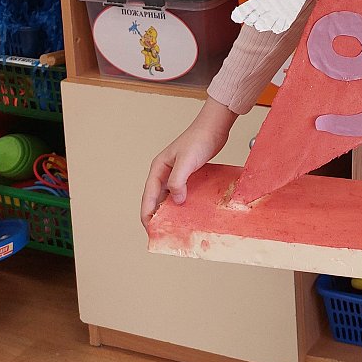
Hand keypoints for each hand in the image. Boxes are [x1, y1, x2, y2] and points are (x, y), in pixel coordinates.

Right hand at [140, 97, 236, 226]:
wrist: (214, 127)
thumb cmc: (199, 139)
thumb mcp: (186, 161)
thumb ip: (178, 180)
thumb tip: (175, 201)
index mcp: (158, 169)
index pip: (148, 197)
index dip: (147, 215)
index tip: (151, 231)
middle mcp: (164, 173)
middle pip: (156, 200)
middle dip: (157, 217)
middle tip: (163, 234)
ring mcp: (175, 174)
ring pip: (168, 198)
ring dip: (170, 211)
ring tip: (175, 227)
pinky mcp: (187, 175)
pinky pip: (181, 193)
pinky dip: (182, 204)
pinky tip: (189, 212)